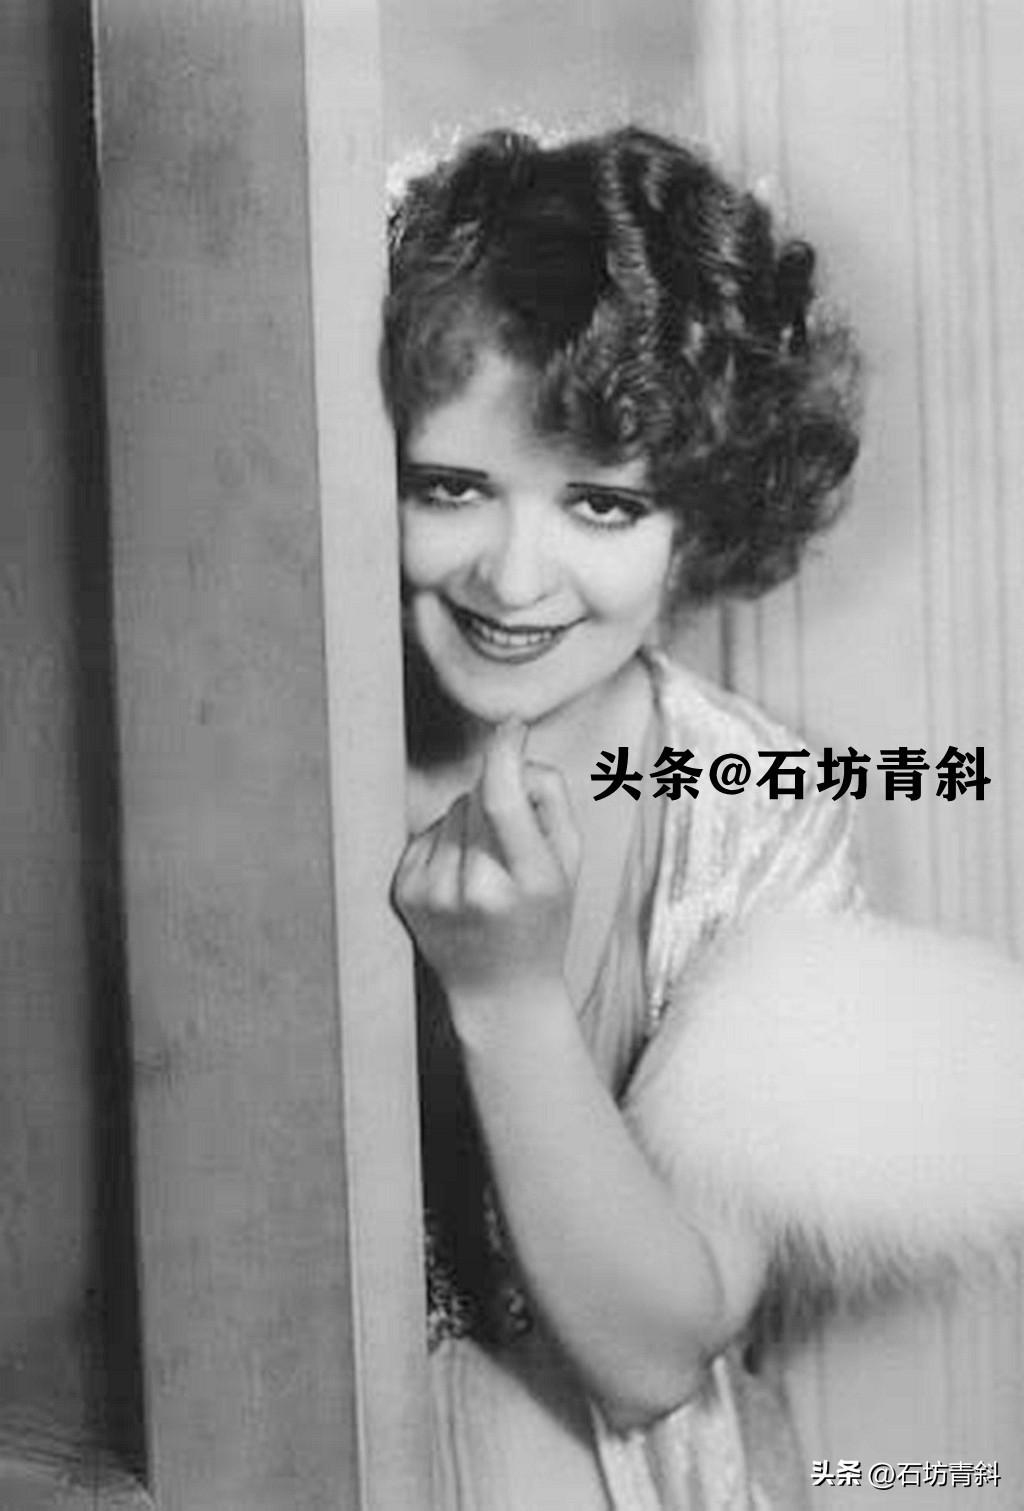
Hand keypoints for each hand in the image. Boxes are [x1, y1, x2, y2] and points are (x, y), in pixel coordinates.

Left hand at [394, 720, 581, 1033]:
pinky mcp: (405, 894)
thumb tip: (514, 753)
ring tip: (487, 867)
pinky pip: (426, 834)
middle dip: (496, 797)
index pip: (501, 798)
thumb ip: (551, 800)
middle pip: (476, 797)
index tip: (512, 727)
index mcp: (527, 880)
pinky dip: (446, 844)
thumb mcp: (569, 864)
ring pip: (450, 811)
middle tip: (514, 840)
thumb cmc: (542, 922)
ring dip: (469, 822)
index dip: (504, 753)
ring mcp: (433, 894)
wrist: (500, 995)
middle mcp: (474, 888)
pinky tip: (461, 879)